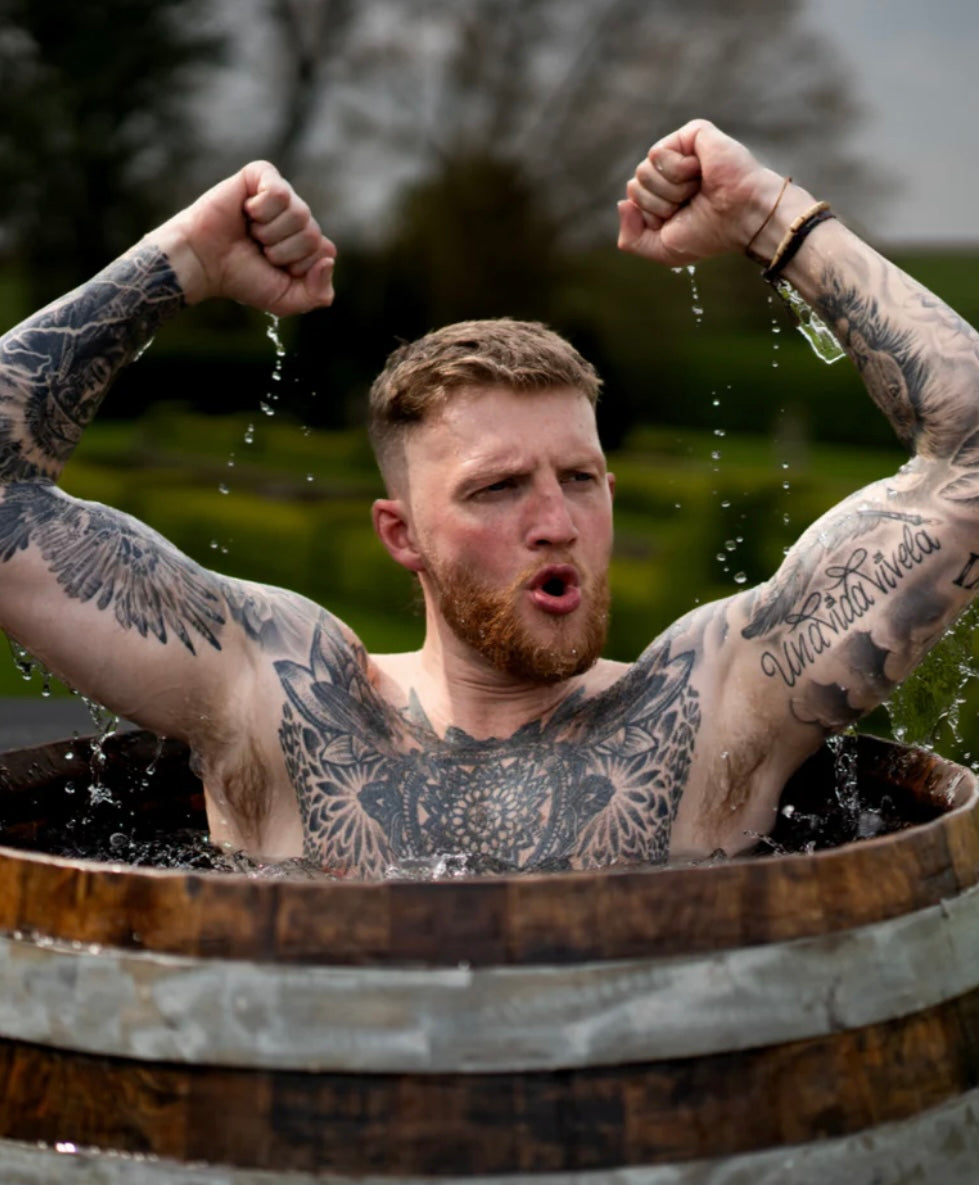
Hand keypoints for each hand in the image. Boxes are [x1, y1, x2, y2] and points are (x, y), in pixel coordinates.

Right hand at [148, 161, 336, 313]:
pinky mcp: (261, 174)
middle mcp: (298, 216)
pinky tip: (246, 212)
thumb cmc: (242, 278)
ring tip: (251, 232)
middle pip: (313, 234)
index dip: (299, 267)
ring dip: (270, 233)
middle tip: (259, 249)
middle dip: (283, 251)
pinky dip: (260, 210)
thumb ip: (318, 294)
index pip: (326, 251)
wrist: (203, 263)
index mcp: (307, 242)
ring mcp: (281, 194)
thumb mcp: (286, 300)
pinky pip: (279, 193)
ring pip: (300, 214)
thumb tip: (329, 259)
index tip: (274, 268)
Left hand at [617, 119, 786, 267]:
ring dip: (672, 189)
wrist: (741, 218)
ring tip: (698, 188)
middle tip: (692, 202)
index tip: (682, 217)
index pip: (632, 199)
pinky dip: (678, 171)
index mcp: (662, 194)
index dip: (653, 215)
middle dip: (661, 202)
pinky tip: (701, 172)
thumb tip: (621, 203)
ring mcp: (680, 150)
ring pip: (644, 170)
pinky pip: (657, 153)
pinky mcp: (691, 133)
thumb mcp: (661, 250)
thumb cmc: (709, 234)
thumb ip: (631, 239)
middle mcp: (669, 171)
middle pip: (636, 184)